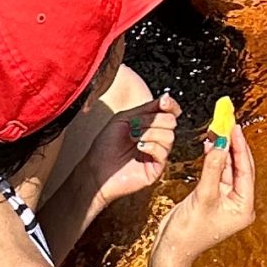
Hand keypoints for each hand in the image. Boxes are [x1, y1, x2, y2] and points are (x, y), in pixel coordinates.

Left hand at [87, 93, 178, 212]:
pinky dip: (151, 146)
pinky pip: (163, 152)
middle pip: (171, 121)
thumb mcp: (124, 118)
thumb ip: (146, 108)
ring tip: (133, 138)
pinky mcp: (157, 168)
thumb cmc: (106, 145)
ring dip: (149, 133)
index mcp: (150, 125)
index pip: (170, 112)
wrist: (96, 169)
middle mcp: (157, 138)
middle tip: (134, 126)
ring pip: (169, 136)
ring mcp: (158, 153)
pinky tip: (139, 148)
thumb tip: (167, 98)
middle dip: (152, 120)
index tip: (164, 102)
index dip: (171, 105)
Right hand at [156, 119, 257, 266]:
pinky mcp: (213, 198)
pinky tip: (210, 145)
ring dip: (222, 149)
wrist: (170, 250)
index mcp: (244, 207)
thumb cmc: (188, 232)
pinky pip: (217, 173)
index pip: (245, 169)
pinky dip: (213, 159)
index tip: (234, 126)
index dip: (239, 146)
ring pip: (228, 168)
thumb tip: (221, 143)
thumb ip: (213, 168)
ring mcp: (226, 200)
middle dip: (232, 144)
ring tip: (217, 128)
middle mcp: (239, 203)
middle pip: (239, 166)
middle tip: (227, 122)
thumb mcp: (203, 196)